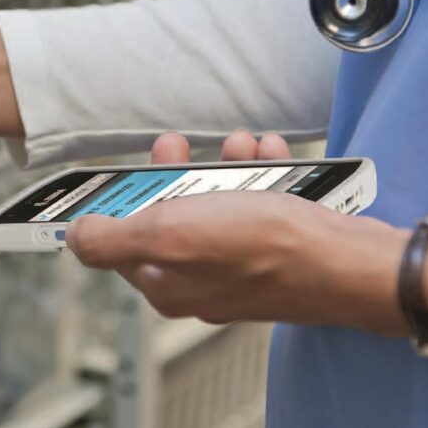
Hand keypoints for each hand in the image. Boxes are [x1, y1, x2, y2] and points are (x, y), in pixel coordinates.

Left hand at [66, 130, 412, 335]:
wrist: (352, 264)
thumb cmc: (265, 249)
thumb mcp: (169, 236)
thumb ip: (113, 239)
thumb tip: (74, 239)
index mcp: (165, 284)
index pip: (121, 242)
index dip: (119, 202)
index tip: (123, 171)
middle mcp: (200, 281)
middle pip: (169, 218)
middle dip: (173, 174)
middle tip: (177, 145)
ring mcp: (241, 267)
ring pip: (216, 205)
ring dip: (221, 167)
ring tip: (237, 144)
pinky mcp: (278, 252)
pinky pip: (258, 206)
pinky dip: (261, 174)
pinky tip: (269, 153)